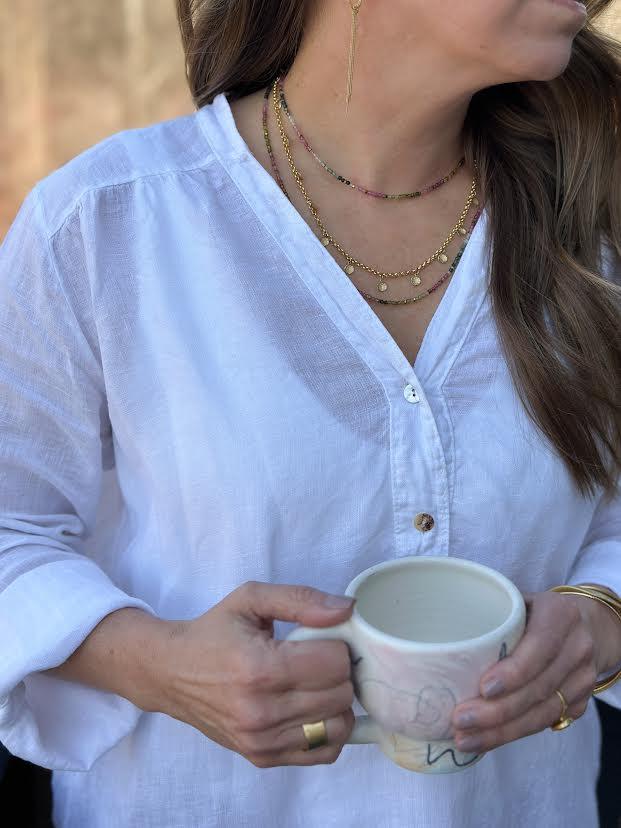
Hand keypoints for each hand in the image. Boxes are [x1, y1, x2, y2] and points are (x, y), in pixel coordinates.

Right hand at [141, 582, 355, 767]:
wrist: (170, 672)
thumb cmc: (213, 633)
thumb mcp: (251, 599)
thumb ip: (301, 599)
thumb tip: (347, 610)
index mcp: (260, 668)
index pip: (336, 663)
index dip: (337, 644)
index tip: (321, 638)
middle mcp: (262, 711)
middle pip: (341, 694)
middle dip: (339, 671)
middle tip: (318, 657)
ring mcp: (262, 741)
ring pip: (339, 726)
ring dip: (336, 701)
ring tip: (315, 682)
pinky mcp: (262, 758)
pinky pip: (324, 752)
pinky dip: (328, 729)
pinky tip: (311, 707)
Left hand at [450, 591, 604, 753]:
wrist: (587, 625)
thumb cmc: (536, 611)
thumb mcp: (519, 601)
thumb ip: (492, 615)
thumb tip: (440, 641)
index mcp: (561, 615)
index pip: (540, 647)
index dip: (513, 671)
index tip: (483, 688)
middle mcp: (578, 647)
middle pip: (538, 687)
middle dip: (497, 711)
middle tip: (460, 720)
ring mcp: (583, 678)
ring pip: (542, 713)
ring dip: (502, 731)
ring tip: (466, 739)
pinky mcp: (582, 702)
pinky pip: (546, 723)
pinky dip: (514, 733)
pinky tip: (487, 739)